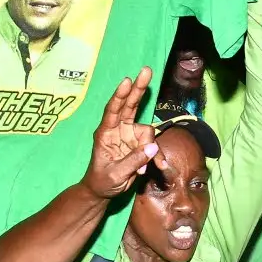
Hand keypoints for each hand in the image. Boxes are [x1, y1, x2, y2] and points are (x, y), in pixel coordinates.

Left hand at [83, 69, 160, 197]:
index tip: (127, 81)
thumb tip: (152, 148)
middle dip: (138, 88)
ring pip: (147, 131)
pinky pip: (153, 145)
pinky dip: (157, 156)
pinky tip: (158, 166)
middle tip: (146, 70)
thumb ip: (133, 161)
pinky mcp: (139, 144)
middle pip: (129, 105)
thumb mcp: (115, 175)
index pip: (112, 111)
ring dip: (152, 148)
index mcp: (105, 133)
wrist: (103, 190)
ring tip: (150, 167)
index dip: (120, 96)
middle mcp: (118, 129)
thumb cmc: (102, 181)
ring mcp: (129, 135)